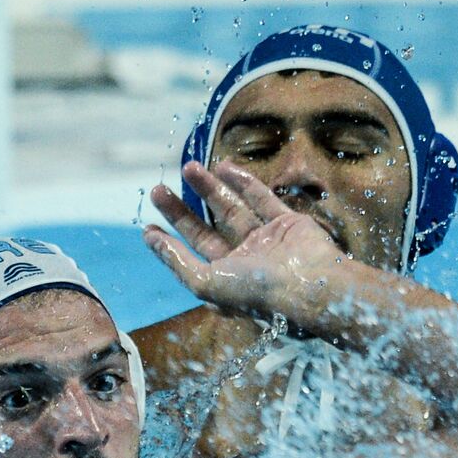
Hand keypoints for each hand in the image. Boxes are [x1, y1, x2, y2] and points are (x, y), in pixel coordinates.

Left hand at [143, 161, 354, 320]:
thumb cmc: (256, 291)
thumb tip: (153, 240)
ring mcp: (268, 241)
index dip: (169, 243)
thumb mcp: (207, 284)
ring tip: (188, 167)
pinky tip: (224, 166)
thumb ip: (180, 264)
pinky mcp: (288, 223)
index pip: (192, 257)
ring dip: (209, 188)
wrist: (310, 285)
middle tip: (157, 189)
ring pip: (232, 209)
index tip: (148, 227)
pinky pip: (263, 199)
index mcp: (228, 281)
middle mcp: (246, 262)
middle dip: (181, 211)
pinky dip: (245, 182)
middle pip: (206, 230)